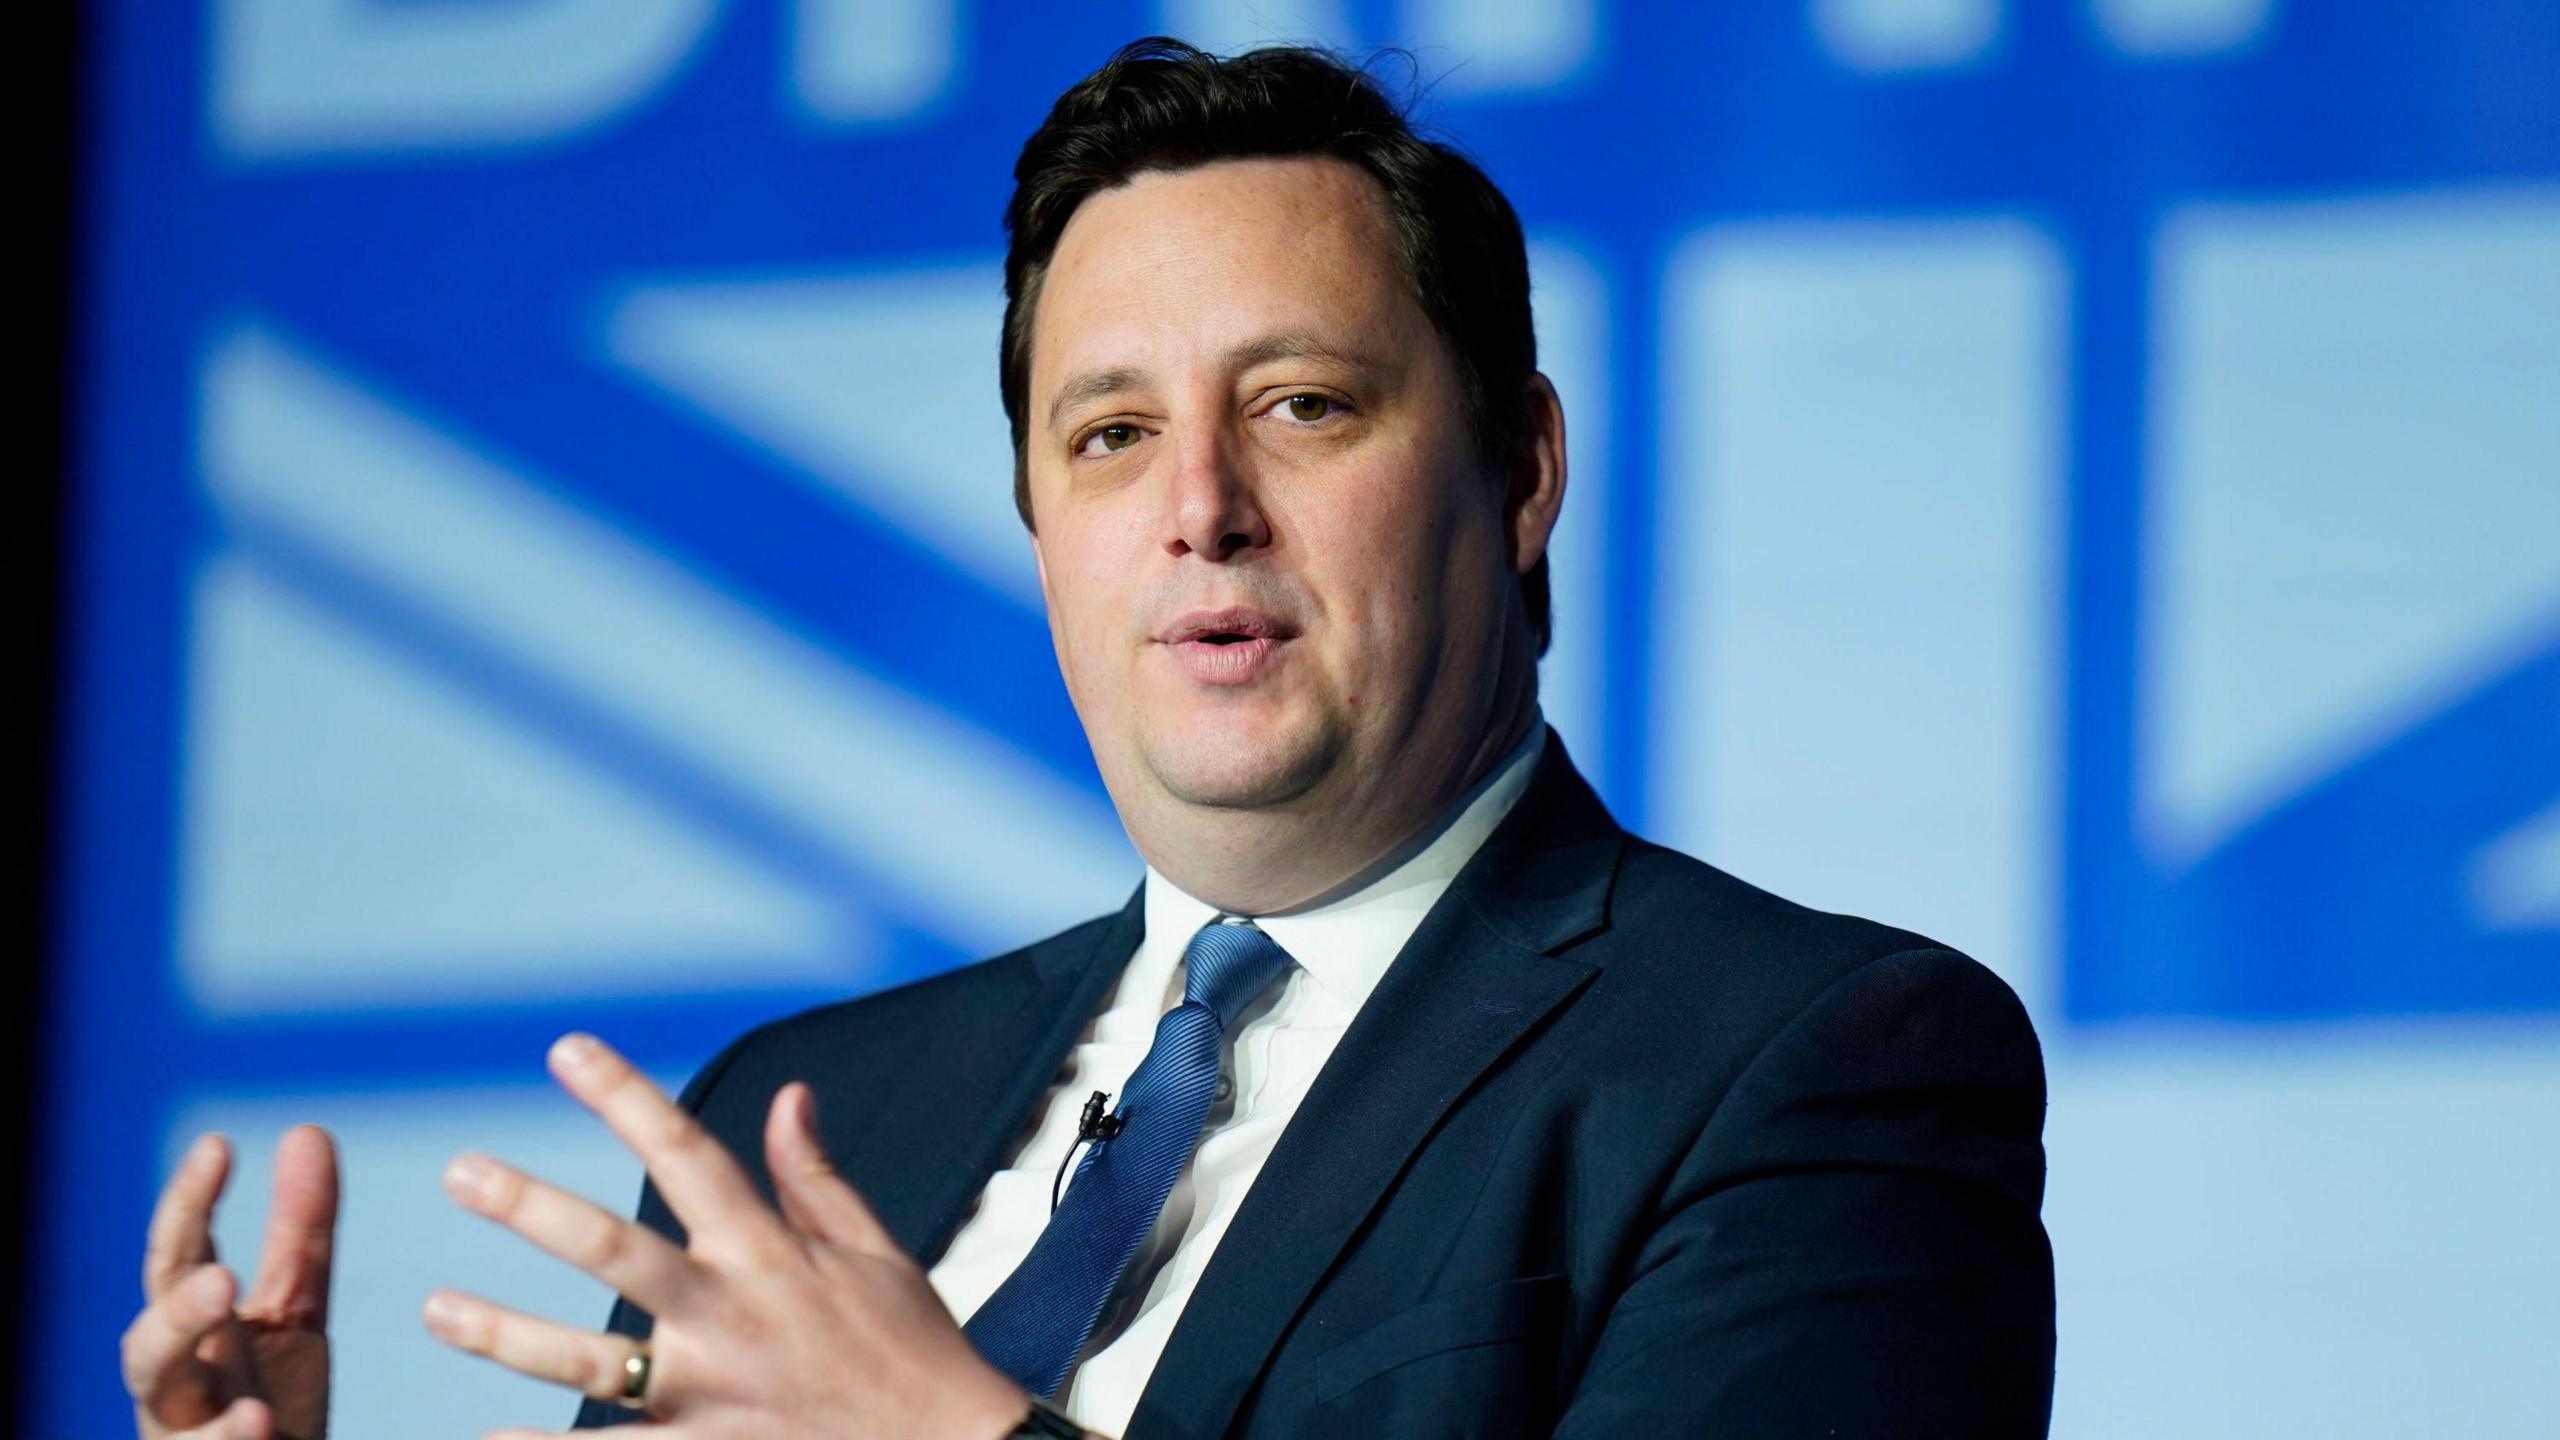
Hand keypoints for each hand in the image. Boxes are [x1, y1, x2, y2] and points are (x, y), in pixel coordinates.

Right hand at [123, 1126, 339, 1439]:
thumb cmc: (267, 1399)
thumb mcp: (291, 1310)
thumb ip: (299, 1232)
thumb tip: (307, 1129)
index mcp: (193, 1329)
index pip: (179, 1257)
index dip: (190, 1203)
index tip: (219, 1145)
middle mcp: (175, 1382)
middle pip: (151, 1342)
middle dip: (177, 1310)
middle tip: (219, 1278)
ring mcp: (184, 1433)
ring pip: (159, 1400)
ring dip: (187, 1373)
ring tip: (227, 1337)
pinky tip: (257, 1421)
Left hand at [425, 1033, 1035, 1439]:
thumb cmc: (912, 1350)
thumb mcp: (874, 1251)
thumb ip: (814, 1178)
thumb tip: (788, 1094)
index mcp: (770, 1250)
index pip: (687, 1153)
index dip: (625, 1098)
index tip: (567, 1050)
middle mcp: (730, 1314)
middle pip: (615, 1250)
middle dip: (533, 1209)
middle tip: (461, 1172)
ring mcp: (710, 1391)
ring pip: (588, 1362)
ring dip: (506, 1335)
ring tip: (436, 1309)